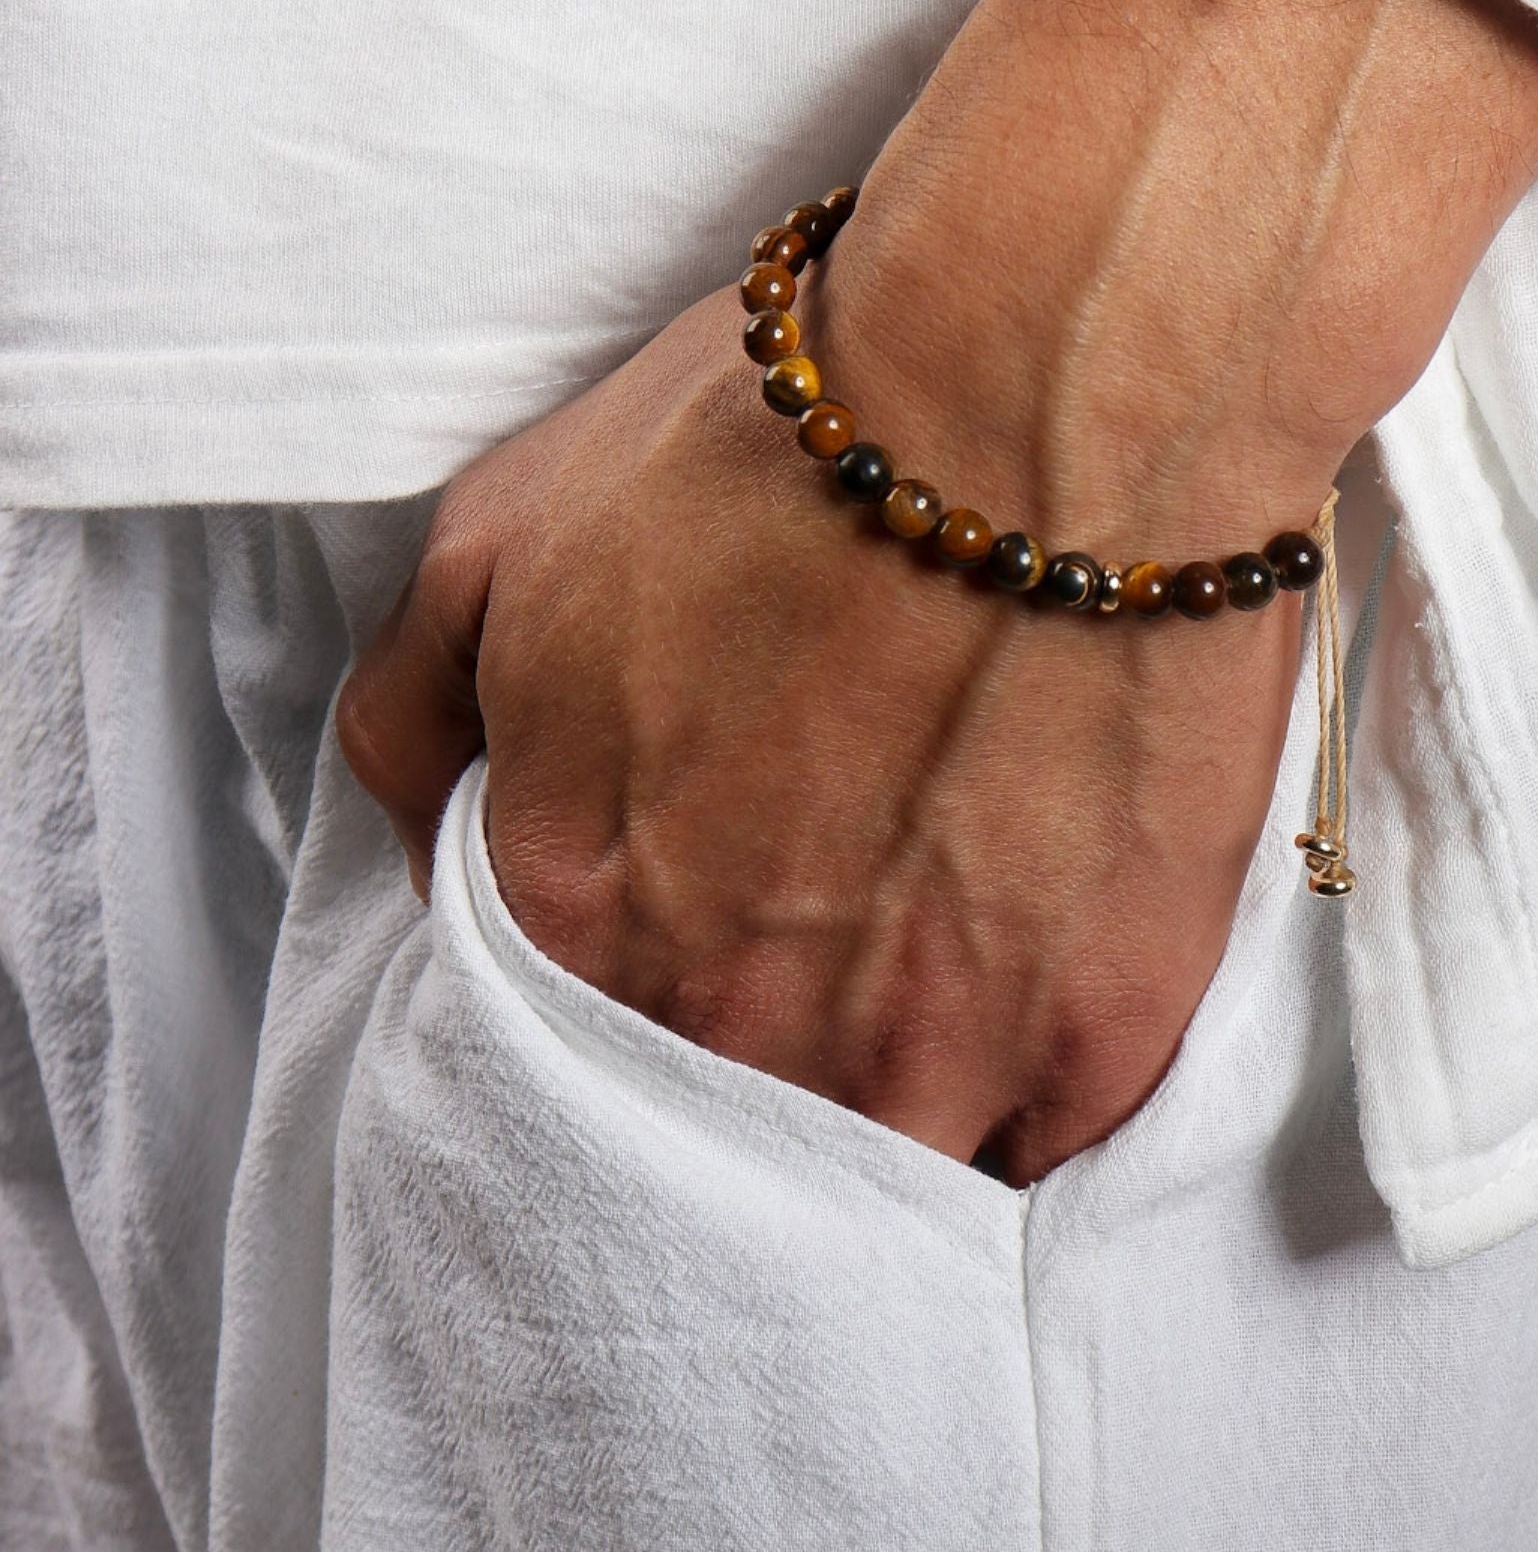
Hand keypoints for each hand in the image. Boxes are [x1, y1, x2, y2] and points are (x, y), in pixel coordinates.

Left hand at [338, 0, 1537, 1180]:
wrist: (1044, 382)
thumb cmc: (784, 438)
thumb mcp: (504, 534)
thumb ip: (418, 723)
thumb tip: (438, 845)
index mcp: (577, 918)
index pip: (553, 1066)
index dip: (618, 1011)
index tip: (685, 953)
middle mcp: (739, 1027)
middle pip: (717, 1136)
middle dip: (750, 1061)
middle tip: (818, 953)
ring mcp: (936, 1049)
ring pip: (881, 1169)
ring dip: (893, 1094)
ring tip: (938, 969)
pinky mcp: (1105, 1031)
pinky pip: (1040, 1139)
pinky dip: (1027, 1079)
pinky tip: (1037, 961)